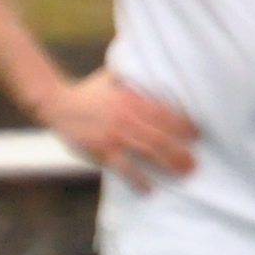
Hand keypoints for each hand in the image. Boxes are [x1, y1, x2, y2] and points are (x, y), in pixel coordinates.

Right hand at [38, 69, 196, 189]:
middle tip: (195, 163)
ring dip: (169, 163)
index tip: (198, 134)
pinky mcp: (101, 149)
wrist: (55, 103)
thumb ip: (133, 76)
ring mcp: (114, 135)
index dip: (184, 125)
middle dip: (182, 150)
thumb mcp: (113, 78)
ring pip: (149, 151)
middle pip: (162, 135)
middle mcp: (127, 117)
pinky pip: (123, 167)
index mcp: (132, 99)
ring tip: (183, 173)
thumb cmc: (88, 91)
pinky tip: (149, 189)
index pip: (165, 113)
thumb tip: (154, 64)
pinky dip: (138, 179)